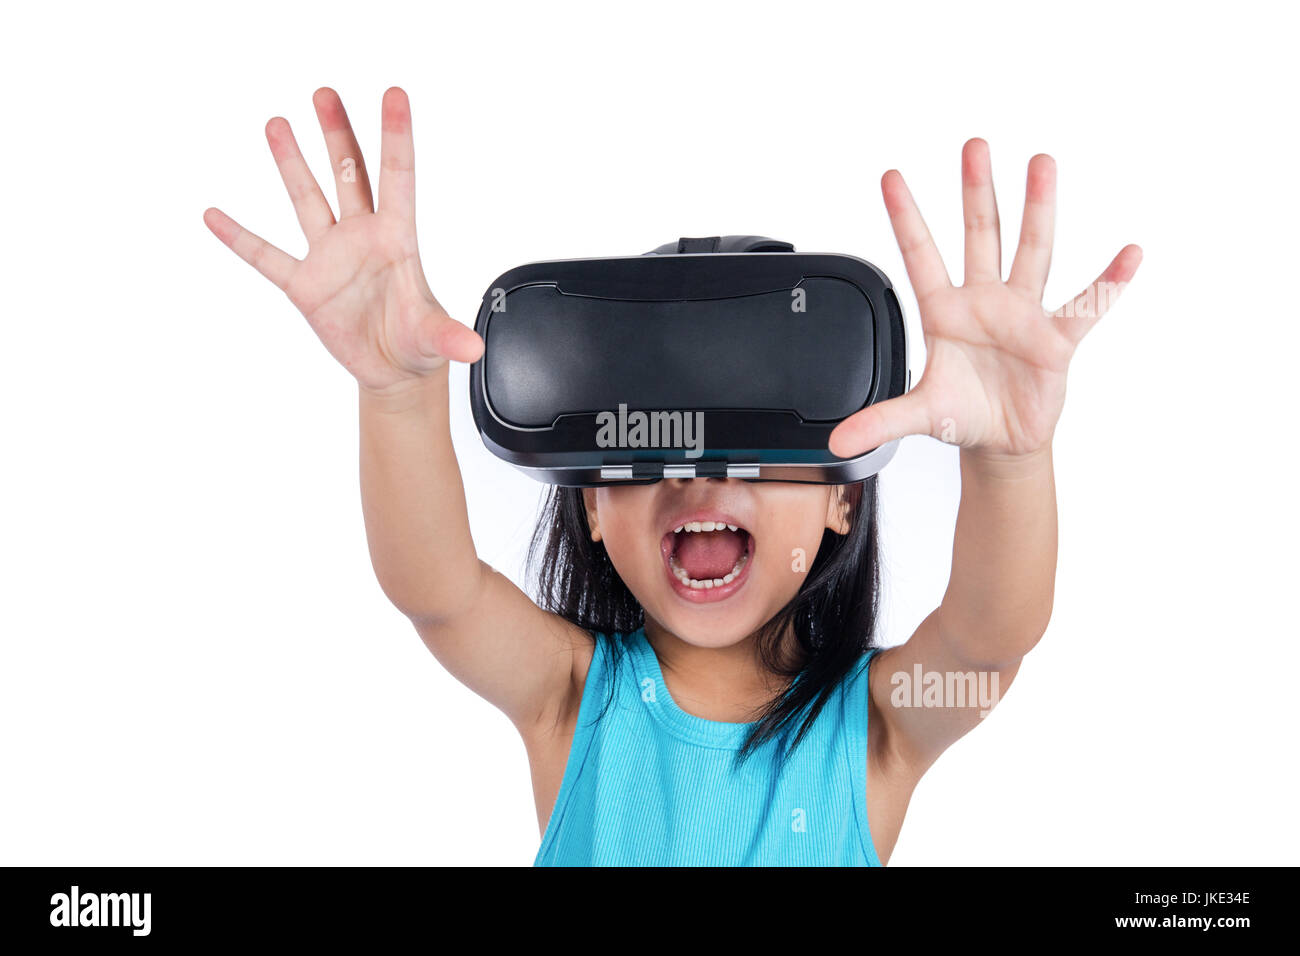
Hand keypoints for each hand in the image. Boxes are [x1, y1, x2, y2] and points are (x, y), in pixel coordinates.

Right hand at [203, 87, 482, 393]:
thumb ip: (449, 336)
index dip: (396, 136)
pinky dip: (240, 238)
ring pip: (309, 199)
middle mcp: (362, 237)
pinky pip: (267, 256)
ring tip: (277, 123)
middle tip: (326, 93)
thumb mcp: (435, 338)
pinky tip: (213, 215)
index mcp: (398, 239)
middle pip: (349, 173)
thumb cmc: (418, 343)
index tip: (394, 94)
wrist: (393, 369)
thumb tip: (471, 347)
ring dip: (292, 163)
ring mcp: (331, 257)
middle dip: (338, 133)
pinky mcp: (305, 285)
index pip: (397, 177)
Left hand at [829, 138, 1141, 459]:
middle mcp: (983, 302)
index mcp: (943, 312)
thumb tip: (837, 442)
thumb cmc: (962, 414)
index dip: (905, 218)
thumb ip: (879, 420)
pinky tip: (1128, 255)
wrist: (1002, 441)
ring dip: (1037, 209)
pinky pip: (1085, 308)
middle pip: (979, 236)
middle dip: (976, 192)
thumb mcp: (918, 415)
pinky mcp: (1055, 341)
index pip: (919, 256)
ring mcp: (1022, 314)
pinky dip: (1109, 283)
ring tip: (1042, 163)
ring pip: (1031, 252)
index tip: (890, 176)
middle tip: (973, 146)